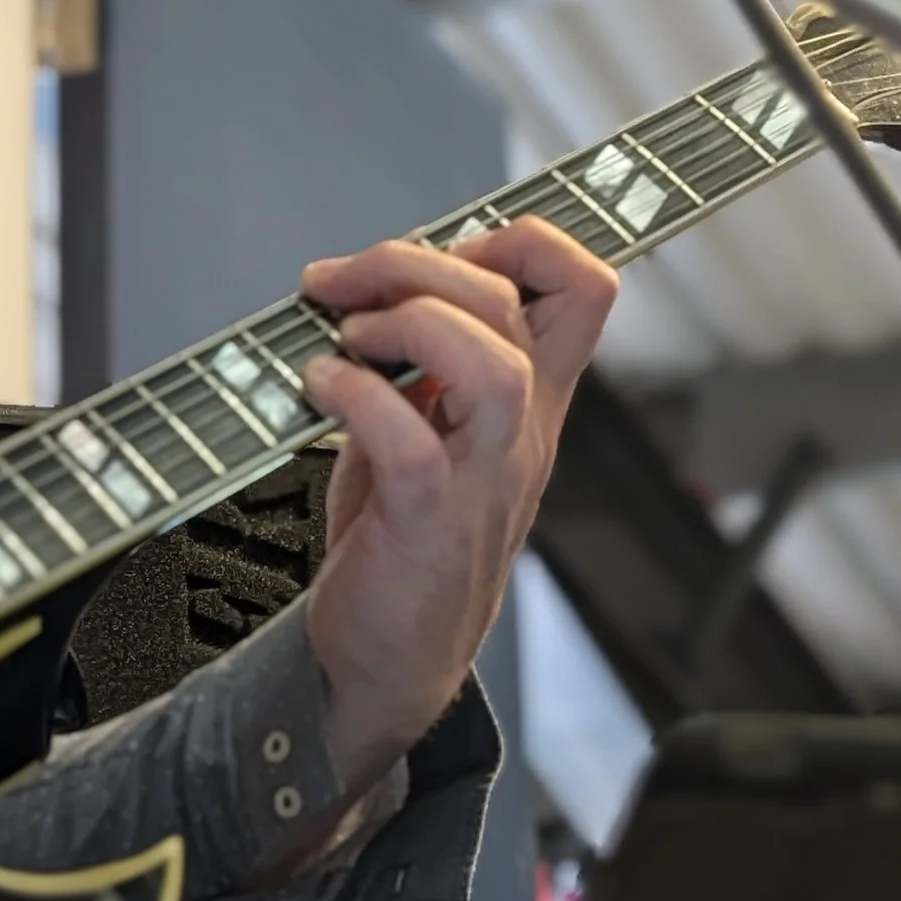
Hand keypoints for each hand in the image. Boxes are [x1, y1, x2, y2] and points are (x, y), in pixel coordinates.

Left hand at [296, 216, 616, 794]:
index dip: (522, 240)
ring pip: (494, 365)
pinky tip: (317, 389)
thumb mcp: (420, 428)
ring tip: (347, 338)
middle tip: (339, 283)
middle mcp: (519, 434)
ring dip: (410, 324)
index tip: (437, 247)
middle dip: (420, 262)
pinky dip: (356, 395)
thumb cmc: (397, 538)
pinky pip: (410, 439)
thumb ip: (415, 359)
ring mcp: (481, 479)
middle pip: (519, 305)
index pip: (582, 291)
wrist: (384, 660)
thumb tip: (368, 279)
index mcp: (526, 402)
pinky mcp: (427, 524)